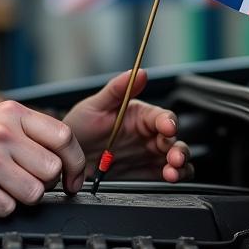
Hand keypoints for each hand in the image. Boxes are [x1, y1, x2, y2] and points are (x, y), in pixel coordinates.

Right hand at [0, 100, 85, 216]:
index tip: (72, 177)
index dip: (75, 162)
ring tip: (1, 186)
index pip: (64, 136)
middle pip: (52, 170)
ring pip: (35, 193)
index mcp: (12, 113)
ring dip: (21, 197)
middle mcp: (1, 133)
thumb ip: (30, 132)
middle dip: (43, 182)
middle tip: (23, 180)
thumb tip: (66, 157)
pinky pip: (8, 209)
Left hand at [63, 70, 191, 183]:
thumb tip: (138, 72)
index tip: (167, 128)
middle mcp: (148, 134)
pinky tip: (171, 177)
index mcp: (139, 115)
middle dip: (178, 148)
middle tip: (174, 158)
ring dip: (181, 164)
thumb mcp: (95, 106)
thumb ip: (117, 89)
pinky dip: (177, 176)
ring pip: (177, 157)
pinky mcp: (147, 172)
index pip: (161, 116)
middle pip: (174, 139)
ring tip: (173, 171)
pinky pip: (170, 174)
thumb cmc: (80, 127)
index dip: (167, 122)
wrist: (67, 156)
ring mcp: (149, 154)